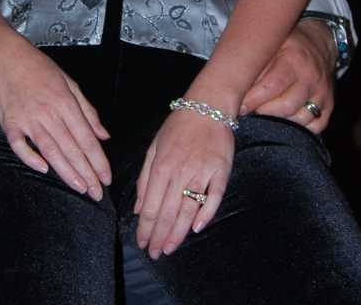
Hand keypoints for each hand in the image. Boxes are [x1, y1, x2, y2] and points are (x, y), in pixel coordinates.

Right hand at [0, 39, 110, 199]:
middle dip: (86, 172)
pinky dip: (30, 158)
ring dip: (66, 171)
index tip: (106, 177)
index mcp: (65, 103)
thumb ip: (88, 111)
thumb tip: (104, 136)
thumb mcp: (70, 84)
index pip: (86, 137)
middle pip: (71, 148)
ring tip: (80, 188)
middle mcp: (48, 112)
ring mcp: (28, 119)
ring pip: (50, 150)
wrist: (8, 59)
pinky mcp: (10, 123)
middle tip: (97, 192)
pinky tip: (44, 170)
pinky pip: (20, 145)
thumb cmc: (41, 70)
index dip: (98, 160)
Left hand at [134, 108, 234, 258]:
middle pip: (168, 212)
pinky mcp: (221, 172)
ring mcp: (202, 172)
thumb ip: (146, 178)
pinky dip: (206, 214)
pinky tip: (197, 228)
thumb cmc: (178, 127)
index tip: (142, 243)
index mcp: (161, 166)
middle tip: (154, 254)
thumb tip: (139, 208)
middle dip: (159, 236)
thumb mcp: (154, 147)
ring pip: (188, 209)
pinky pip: (214, 198)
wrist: (207, 106)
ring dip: (178, 232)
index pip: (151, 206)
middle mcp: (180, 172)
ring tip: (169, 248)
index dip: (145, 228)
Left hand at [239, 18, 334, 132]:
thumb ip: (256, 63)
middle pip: (286, 106)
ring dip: (280, 122)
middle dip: (263, 112)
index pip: (272, 86)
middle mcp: (311, 78)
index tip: (239, 106)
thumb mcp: (271, 43)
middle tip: (250, 112)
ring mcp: (323, 93)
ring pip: (300, 119)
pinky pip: (315, 126)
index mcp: (294, 60)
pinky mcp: (330, 105)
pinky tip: (285, 121)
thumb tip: (234, 87)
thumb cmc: (288, 43)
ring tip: (265, 115)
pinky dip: (299, 128)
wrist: (320, 42)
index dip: (253, 99)